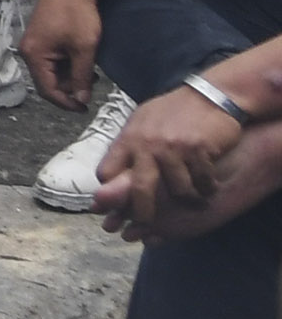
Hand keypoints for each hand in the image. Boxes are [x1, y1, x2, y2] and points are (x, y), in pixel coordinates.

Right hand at [22, 0, 102, 106]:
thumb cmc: (77, 12)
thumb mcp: (84, 48)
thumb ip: (82, 76)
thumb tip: (81, 98)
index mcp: (34, 55)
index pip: (47, 90)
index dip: (66, 102)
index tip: (84, 108)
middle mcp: (29, 50)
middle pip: (48, 81)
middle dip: (69, 87)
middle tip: (91, 88)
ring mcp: (34, 42)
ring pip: (52, 70)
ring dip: (70, 75)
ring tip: (90, 72)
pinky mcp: (42, 36)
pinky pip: (52, 58)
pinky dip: (67, 63)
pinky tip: (82, 60)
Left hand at [97, 88, 243, 237]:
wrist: (211, 94)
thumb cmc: (174, 110)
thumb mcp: (143, 121)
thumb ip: (129, 145)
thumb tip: (110, 174)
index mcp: (128, 138)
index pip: (107, 172)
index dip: (111, 191)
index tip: (117, 201)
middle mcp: (147, 145)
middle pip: (139, 190)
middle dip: (142, 213)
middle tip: (147, 224)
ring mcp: (173, 148)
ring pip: (177, 190)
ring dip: (188, 198)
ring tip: (194, 201)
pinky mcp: (198, 150)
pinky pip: (201, 181)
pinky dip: (207, 188)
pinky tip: (209, 186)